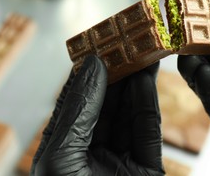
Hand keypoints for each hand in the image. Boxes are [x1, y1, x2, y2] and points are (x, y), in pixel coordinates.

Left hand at [31, 55, 163, 174]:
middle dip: (115, 75)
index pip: (77, 103)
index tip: (96, 47)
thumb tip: (92, 67)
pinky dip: (148, 104)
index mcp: (65, 150)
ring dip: (135, 83)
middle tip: (124, 46)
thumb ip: (79, 111)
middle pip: (106, 106)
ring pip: (129, 115)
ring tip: (139, 54)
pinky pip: (148, 132)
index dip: (87, 74)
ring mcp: (121, 160)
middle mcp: (93, 152)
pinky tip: (146, 80)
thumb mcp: (61, 154)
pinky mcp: (146, 169)